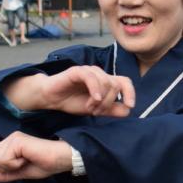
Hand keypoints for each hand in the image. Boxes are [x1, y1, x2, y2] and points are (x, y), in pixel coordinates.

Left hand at [0, 131, 71, 182]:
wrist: (60, 159)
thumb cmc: (46, 164)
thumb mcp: (22, 172)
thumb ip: (5, 174)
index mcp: (10, 143)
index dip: (4, 167)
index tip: (22, 164)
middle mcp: (10, 138)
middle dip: (6, 166)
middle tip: (23, 162)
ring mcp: (13, 138)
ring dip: (12, 165)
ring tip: (27, 159)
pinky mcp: (17, 141)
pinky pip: (5, 159)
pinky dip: (15, 164)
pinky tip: (28, 158)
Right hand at [4, 67, 135, 115]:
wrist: (51, 98)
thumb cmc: (72, 101)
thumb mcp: (96, 109)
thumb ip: (112, 110)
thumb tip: (128, 111)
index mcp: (105, 82)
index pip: (125, 82)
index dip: (130, 93)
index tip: (130, 105)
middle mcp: (99, 74)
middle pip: (115, 85)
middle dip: (109, 102)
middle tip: (96, 112)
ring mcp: (89, 71)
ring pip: (105, 82)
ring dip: (100, 100)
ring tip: (90, 108)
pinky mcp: (77, 71)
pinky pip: (91, 77)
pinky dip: (95, 90)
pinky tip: (94, 100)